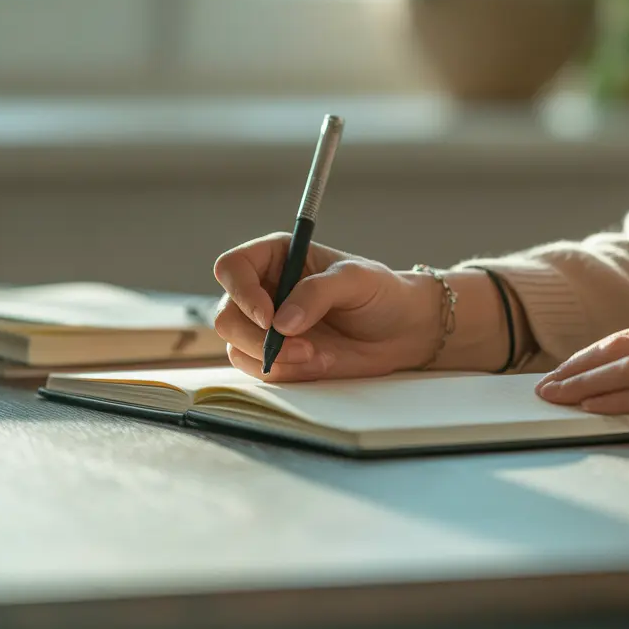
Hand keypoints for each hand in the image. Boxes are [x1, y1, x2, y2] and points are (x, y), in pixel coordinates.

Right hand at [212, 233, 438, 380]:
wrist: (402, 330)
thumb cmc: (381, 293)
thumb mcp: (356, 280)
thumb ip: (318, 293)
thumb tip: (282, 322)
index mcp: (275, 257)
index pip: (232, 267)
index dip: (241, 292)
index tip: (269, 315)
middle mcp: (264, 290)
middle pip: (226, 315)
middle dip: (257, 337)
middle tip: (300, 346)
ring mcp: (266, 326)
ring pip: (237, 347)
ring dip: (274, 359)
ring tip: (317, 356)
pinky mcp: (277, 355)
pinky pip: (260, 370)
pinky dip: (286, 372)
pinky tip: (319, 362)